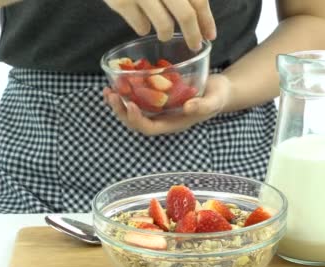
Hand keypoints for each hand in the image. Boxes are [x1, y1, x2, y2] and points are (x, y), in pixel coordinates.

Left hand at [103, 74, 231, 135]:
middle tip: (112, 95)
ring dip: (118, 103)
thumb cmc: (217, 96)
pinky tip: (117, 81)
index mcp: (172, 123)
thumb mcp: (214, 100)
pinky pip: (137, 98)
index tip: (131, 105)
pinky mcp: (156, 97)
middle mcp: (162, 118)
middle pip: (136, 122)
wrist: (218, 90)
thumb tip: (188, 107)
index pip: (149, 128)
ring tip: (107, 91)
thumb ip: (203, 105)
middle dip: (121, 111)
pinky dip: (125, 91)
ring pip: (132, 111)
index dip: (137, 120)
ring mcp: (158, 109)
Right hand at [104, 0, 216, 49]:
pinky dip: (144, 29)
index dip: (206, 20)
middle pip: (186, 15)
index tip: (210, 36)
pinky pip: (141, 26)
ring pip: (164, 24)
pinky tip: (145, 27)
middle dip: (192, 35)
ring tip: (165, 34)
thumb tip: (200, 16)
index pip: (199, 0)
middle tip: (194, 45)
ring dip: (167, 33)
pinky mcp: (121, 2)